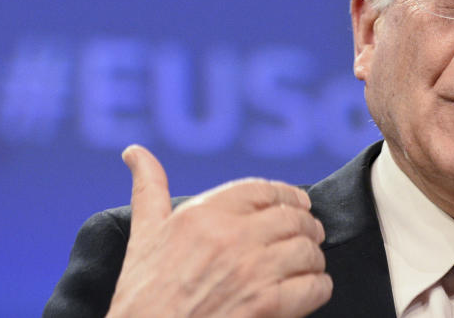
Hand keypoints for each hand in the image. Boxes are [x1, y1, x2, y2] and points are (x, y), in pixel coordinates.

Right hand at [106, 145, 331, 317]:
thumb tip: (135, 151)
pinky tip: (309, 289)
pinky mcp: (267, 306)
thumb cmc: (141, 297)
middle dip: (306, 225)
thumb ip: (149, 189)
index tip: (298, 203)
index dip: (287, 195)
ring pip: (307, 250)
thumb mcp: (143, 236)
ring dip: (313, 257)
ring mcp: (251, 272)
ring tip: (308, 263)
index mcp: (202, 215)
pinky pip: (314, 286)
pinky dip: (318, 286)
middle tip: (310, 234)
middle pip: (292, 217)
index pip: (263, 189)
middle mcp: (230, 237)